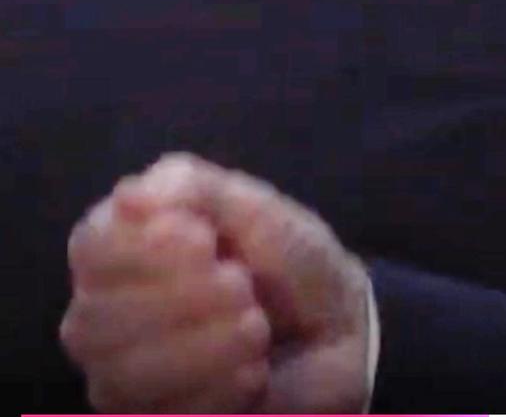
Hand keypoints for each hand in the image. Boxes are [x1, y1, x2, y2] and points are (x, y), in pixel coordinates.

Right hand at [66, 155, 373, 412]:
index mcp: (118, 253)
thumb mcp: (253, 206)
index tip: (205, 240)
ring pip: (123, 377)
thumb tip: (130, 198)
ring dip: (205, 347)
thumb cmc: (283, 260)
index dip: (144, 247)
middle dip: (181, 300)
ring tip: (255, 326)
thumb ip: (193, 188)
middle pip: (94, 322)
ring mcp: (123, 379)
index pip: (90, 250)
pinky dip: (220, 390)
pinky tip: (254, 370)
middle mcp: (103, 319)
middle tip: (242, 286)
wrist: (339, 325)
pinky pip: (164, 416)